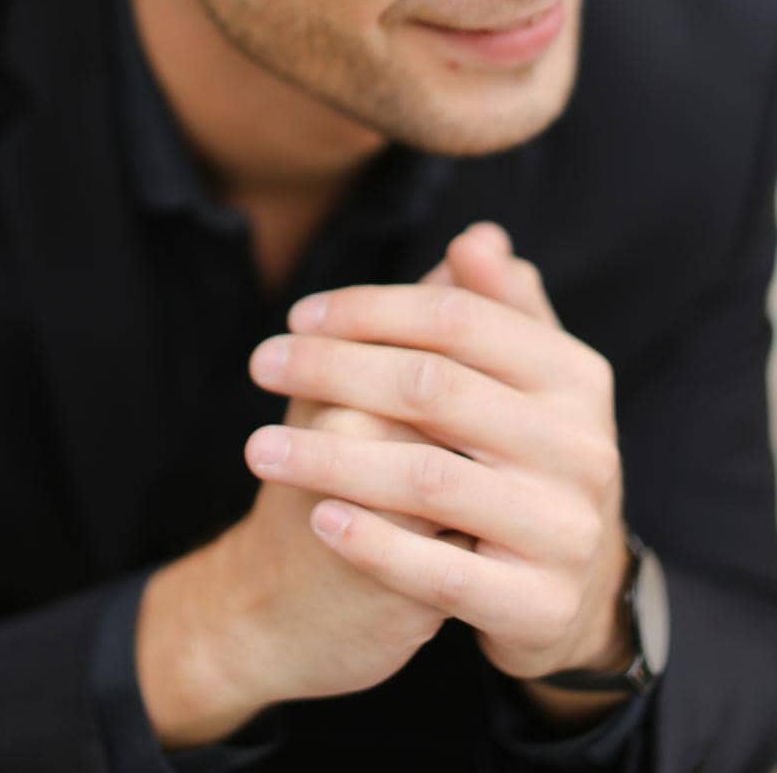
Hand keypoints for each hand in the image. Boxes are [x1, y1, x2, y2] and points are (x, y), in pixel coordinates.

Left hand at [245, 223, 632, 687]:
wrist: (565, 593)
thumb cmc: (518, 457)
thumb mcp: (523, 380)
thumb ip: (496, 308)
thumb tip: (476, 238)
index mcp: (575, 376)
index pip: (458, 318)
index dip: (370, 309)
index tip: (297, 316)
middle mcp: (583, 448)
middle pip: (434, 388)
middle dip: (334, 370)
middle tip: (262, 364)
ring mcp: (565, 530)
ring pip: (427, 480)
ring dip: (329, 460)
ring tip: (259, 448)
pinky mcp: (539, 604)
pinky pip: (441, 573)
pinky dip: (373, 542)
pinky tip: (316, 517)